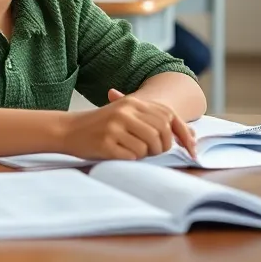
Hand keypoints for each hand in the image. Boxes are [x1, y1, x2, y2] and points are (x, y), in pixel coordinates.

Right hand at [59, 89, 195, 160]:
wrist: (68, 130)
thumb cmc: (102, 125)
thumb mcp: (127, 114)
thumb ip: (155, 120)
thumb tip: (192, 135)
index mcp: (132, 102)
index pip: (169, 117)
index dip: (184, 135)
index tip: (192, 151)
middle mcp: (125, 111)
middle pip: (162, 133)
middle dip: (162, 147)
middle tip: (151, 151)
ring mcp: (115, 127)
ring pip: (149, 147)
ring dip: (145, 154)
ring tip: (131, 150)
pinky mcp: (107, 143)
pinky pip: (133, 156)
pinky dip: (130, 159)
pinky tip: (118, 153)